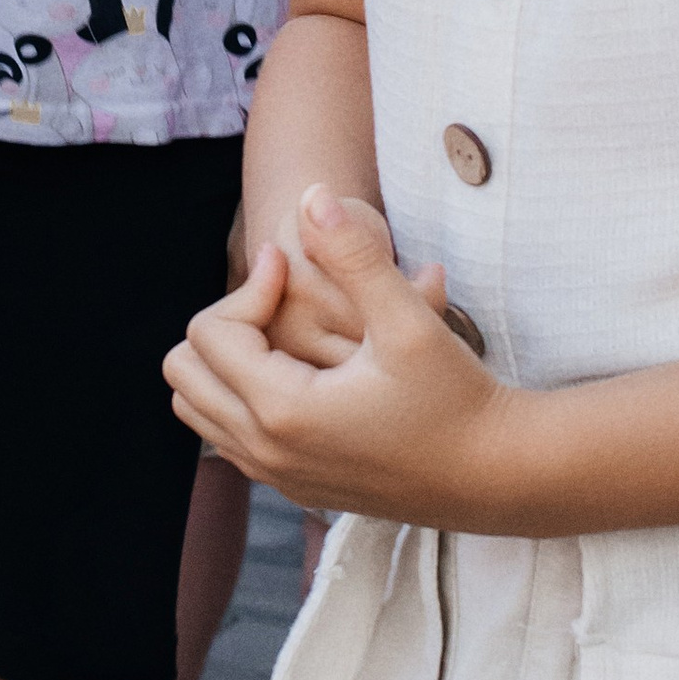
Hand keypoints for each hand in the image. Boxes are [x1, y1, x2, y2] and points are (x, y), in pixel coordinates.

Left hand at [165, 189, 515, 525]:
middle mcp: (266, 451)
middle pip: (184, 372)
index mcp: (283, 411)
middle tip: (284, 300)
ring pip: (198, 408)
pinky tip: (308, 368)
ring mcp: (276, 476)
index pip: (209, 333)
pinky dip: (245, 393)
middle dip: (226, 323)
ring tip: (290, 332)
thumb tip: (310, 194)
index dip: (250, 286)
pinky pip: (230, 433)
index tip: (294, 266)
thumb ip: (355, 256)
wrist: (494, 476)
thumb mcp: (409, 321)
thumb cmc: (459, 399)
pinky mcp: (293, 485)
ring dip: (229, 361)